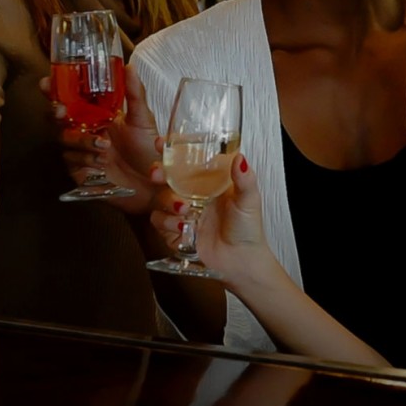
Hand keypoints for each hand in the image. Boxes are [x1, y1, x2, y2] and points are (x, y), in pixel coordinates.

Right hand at [41, 66, 156, 214]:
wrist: (153, 187)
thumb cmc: (148, 152)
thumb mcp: (143, 120)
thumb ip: (134, 94)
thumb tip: (128, 67)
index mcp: (95, 115)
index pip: (68, 98)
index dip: (54, 90)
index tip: (47, 83)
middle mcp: (84, 131)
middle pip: (56, 119)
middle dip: (55, 113)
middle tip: (63, 113)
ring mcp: (80, 152)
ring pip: (64, 141)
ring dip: (81, 141)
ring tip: (104, 146)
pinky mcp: (80, 173)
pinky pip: (72, 162)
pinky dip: (86, 159)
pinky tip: (102, 162)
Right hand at [149, 147, 270, 285]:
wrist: (242, 261)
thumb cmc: (248, 229)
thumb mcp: (249, 200)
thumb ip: (244, 179)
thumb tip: (240, 157)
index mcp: (207, 182)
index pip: (184, 161)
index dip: (170, 151)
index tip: (160, 143)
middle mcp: (192, 195)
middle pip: (164, 178)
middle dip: (157, 173)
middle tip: (158, 175)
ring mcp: (182, 213)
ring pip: (159, 200)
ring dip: (167, 203)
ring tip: (185, 210)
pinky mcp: (175, 231)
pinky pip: (160, 222)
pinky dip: (168, 223)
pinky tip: (184, 227)